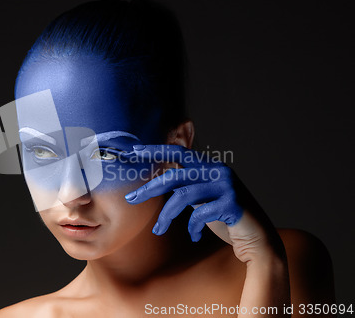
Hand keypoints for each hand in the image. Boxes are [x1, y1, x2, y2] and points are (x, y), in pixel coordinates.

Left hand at [124, 144, 282, 262]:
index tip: (135, 151)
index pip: (179, 152)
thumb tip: (158, 183)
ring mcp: (227, 187)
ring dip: (166, 216)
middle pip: (175, 176)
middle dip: (150, 189)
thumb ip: (188, 187)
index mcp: (211, 166)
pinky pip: (200, 214)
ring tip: (158, 231)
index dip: (157, 150)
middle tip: (131, 199)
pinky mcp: (233, 204)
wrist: (258, 239)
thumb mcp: (204, 198)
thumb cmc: (226, 218)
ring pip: (183, 196)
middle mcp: (219, 171)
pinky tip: (194, 236)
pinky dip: (192, 227)